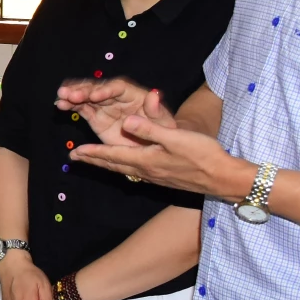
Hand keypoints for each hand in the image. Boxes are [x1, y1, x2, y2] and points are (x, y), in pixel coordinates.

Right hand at [55, 77, 174, 146]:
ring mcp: (105, 105)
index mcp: (134, 95)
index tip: (95, 96)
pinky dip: (70, 105)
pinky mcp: (96, 115)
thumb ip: (157, 111)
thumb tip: (154, 95)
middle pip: (98, 89)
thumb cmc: (163, 133)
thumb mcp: (164, 124)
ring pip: (87, 96)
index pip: (118, 88)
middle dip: (84, 90)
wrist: (155, 146)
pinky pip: (81, 107)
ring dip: (73, 95)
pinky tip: (60, 105)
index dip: (105, 90)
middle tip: (69, 94)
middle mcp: (117, 97)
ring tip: (60, 97)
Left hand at [69, 117, 251, 199]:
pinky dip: (123, 167)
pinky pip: (136, 172)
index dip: (93, 153)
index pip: (113, 156)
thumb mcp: (175, 137)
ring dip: (107, 164)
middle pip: (114, 165)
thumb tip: (127, 121)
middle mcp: (147, 171)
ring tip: (94, 161)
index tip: (75, 153)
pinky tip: (126, 166)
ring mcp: (156, 177)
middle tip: (76, 158)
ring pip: (124, 170)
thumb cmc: (203, 155)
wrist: (224, 178)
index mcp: (147, 160)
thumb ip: (150, 130)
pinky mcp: (164, 178)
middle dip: (95, 160)